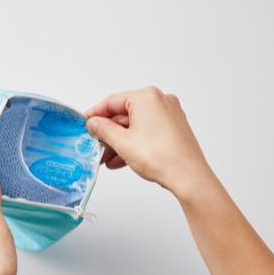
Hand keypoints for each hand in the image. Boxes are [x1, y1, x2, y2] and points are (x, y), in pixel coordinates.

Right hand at [85, 87, 212, 199]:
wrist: (188, 177)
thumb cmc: (161, 156)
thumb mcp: (122, 142)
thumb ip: (103, 130)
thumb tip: (94, 123)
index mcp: (147, 97)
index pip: (112, 102)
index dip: (96, 114)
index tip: (86, 123)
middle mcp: (160, 102)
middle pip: (124, 114)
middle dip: (108, 133)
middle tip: (95, 145)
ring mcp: (169, 116)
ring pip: (135, 126)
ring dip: (119, 142)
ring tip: (106, 158)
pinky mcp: (173, 130)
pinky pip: (146, 133)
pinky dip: (133, 144)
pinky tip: (121, 160)